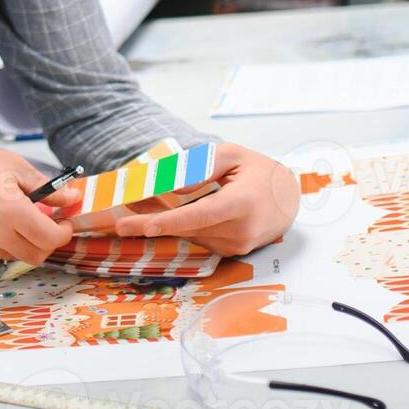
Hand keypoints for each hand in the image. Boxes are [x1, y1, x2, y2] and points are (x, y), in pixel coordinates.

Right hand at [0, 131, 81, 265]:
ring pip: (12, 254)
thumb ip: (45, 188)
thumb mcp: (12, 166)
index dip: (62, 234)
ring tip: (6, 214)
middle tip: (43, 225)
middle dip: (45, 243)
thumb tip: (71, 197)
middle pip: (35, 255)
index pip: (50, 239)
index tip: (63, 224)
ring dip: (18, 240)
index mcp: (12, 211)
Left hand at [110, 142, 298, 255]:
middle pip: (189, 228)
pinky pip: (198, 239)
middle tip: (119, 222)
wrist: (288, 198)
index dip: (173, 221)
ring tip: (135, 212)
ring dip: (164, 225)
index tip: (146, 226)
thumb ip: (201, 168)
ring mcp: (238, 245)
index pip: (203, 215)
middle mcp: (242, 230)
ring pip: (190, 235)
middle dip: (153, 224)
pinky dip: (179, 228)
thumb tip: (173, 187)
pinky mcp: (232, 253)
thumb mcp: (231, 155)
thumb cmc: (257, 171)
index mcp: (243, 203)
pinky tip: (161, 217)